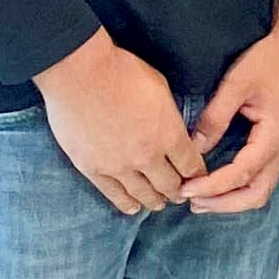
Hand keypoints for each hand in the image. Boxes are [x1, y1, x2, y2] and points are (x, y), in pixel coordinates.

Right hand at [34, 32, 204, 214]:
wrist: (80, 73)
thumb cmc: (121, 71)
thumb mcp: (160, 89)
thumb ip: (169, 116)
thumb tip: (173, 131)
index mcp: (168, 135)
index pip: (191, 166)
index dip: (197, 175)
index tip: (197, 178)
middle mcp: (147, 156)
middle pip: (170, 186)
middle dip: (178, 192)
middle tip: (179, 194)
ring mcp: (119, 166)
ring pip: (143, 195)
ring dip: (155, 201)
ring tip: (158, 203)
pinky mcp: (93, 168)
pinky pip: (113, 194)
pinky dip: (125, 203)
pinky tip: (131, 207)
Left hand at [183, 19, 278, 215]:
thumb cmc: (273, 60)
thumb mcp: (237, 84)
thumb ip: (215, 117)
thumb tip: (195, 145)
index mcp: (273, 136)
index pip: (239, 175)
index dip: (211, 187)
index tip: (186, 188)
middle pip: (255, 195)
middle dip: (222, 204)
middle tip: (193, 202)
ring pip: (260, 189)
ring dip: (232, 199)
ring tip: (203, 198)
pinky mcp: (277, 141)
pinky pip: (262, 176)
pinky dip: (240, 187)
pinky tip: (221, 182)